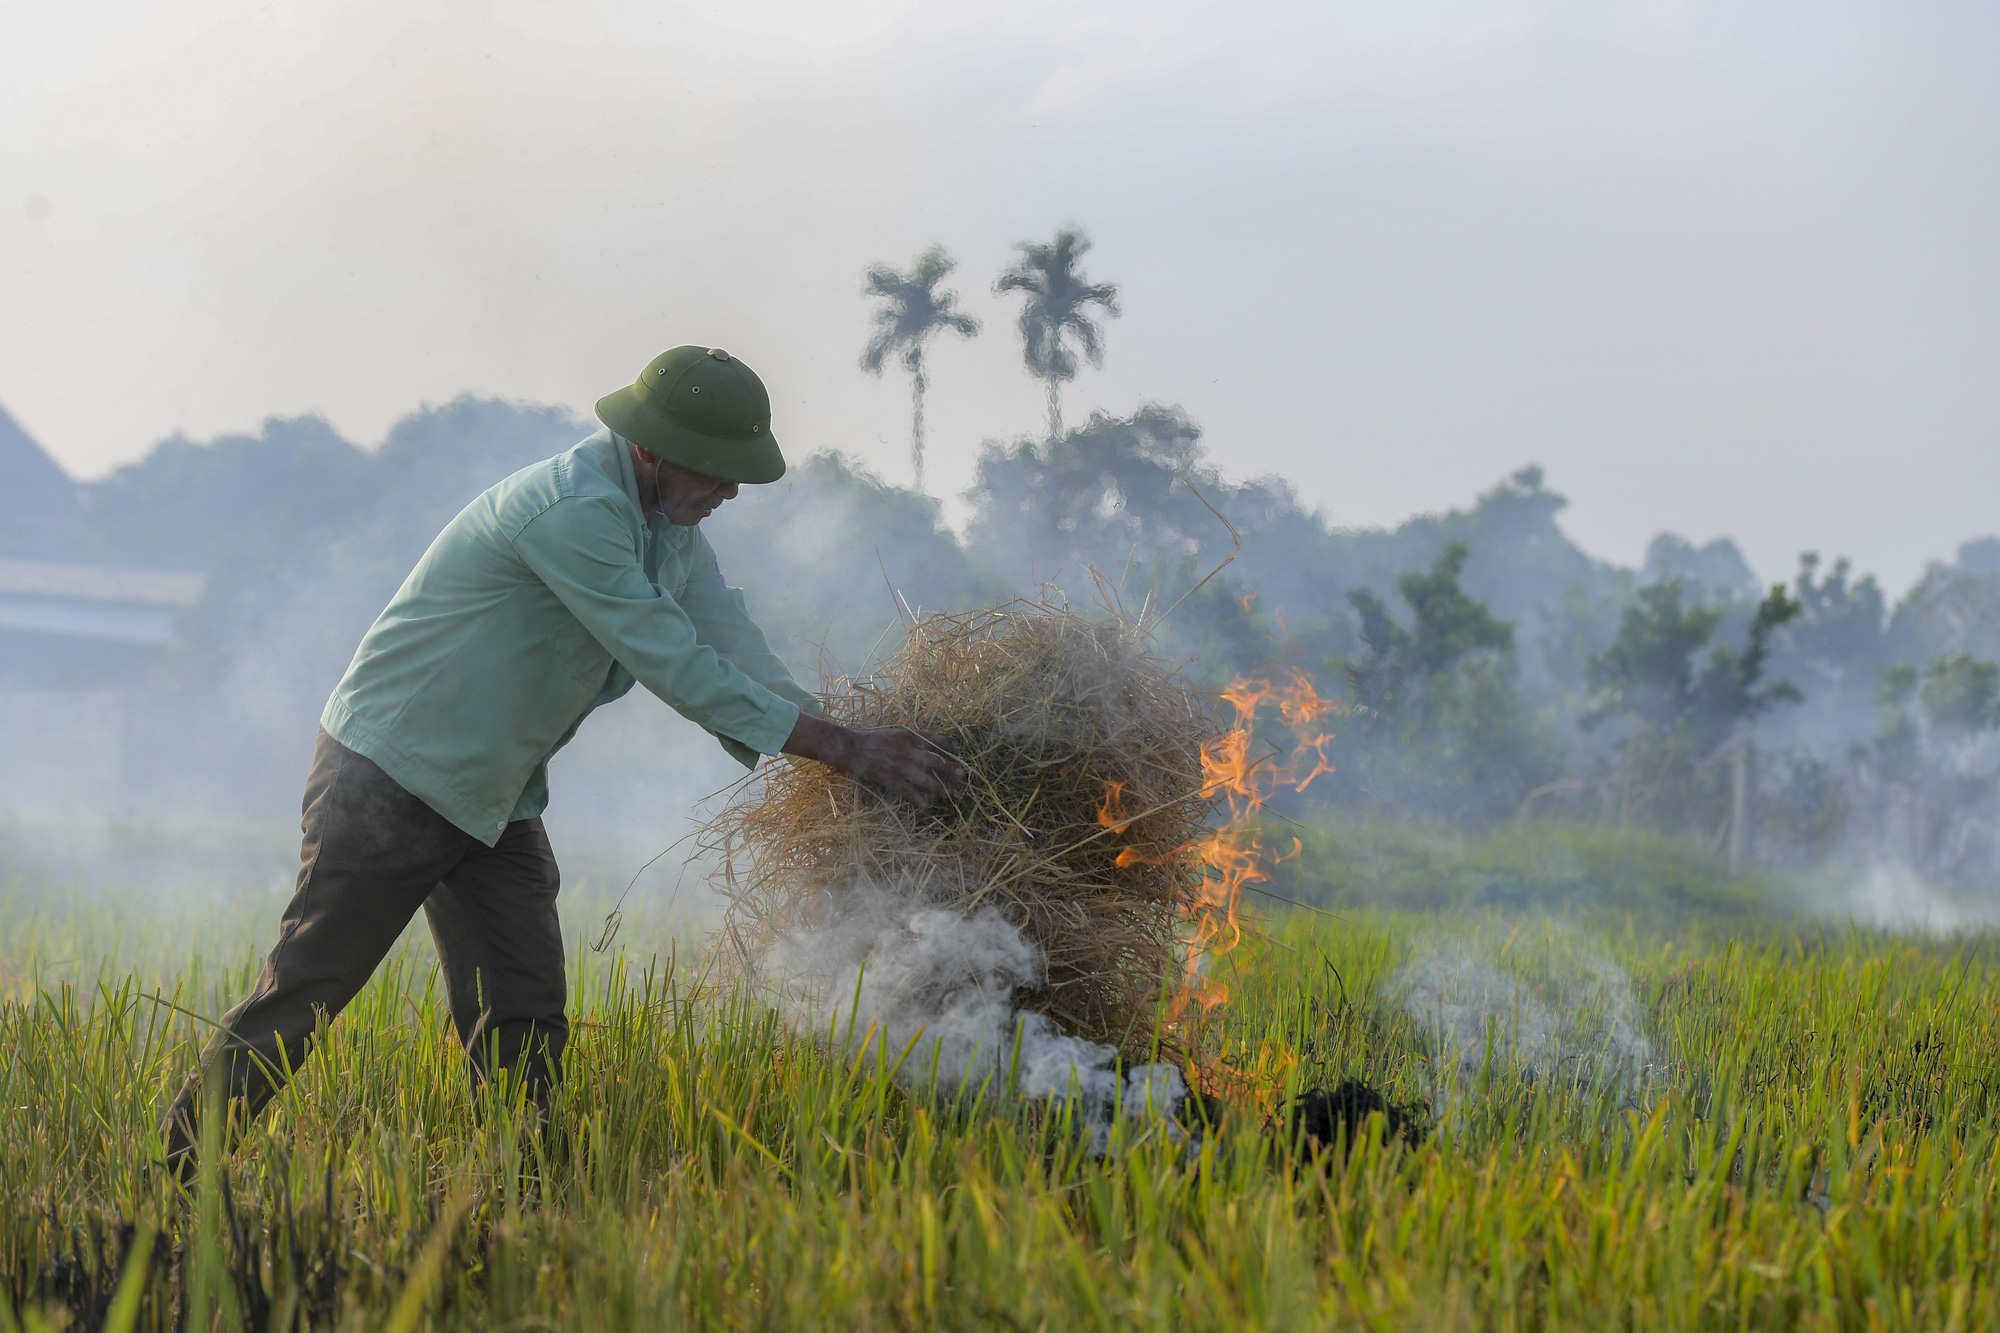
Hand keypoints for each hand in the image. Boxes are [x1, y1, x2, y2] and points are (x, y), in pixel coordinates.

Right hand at [782, 712, 966, 808]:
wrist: (852, 747)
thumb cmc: (872, 739)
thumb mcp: (895, 732)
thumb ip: (911, 738)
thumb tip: (928, 743)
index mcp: (910, 736)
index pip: (935, 739)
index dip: (948, 745)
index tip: (956, 750)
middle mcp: (908, 750)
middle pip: (936, 760)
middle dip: (951, 768)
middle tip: (963, 775)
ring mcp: (900, 766)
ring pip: (925, 778)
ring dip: (940, 787)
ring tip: (951, 794)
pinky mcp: (890, 778)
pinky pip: (908, 791)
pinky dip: (918, 799)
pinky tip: (926, 806)